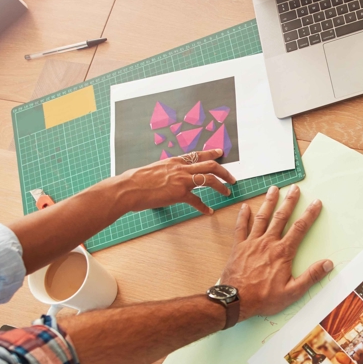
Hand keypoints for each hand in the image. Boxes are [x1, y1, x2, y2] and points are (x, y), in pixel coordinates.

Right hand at [114, 148, 235, 214]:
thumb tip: (170, 174)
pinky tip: (209, 211)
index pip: (198, 154)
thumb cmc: (138, 179)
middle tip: (232, 178)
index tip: (220, 152)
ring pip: (209, 179)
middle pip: (210, 165)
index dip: (211, 153)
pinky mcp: (179, 194)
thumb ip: (167, 170)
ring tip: (227, 192)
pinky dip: (204, 207)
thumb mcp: (156, 168)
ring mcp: (182, 180)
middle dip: (225, 171)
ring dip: (221, 186)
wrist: (130, 187)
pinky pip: (197, 200)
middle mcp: (181, 168)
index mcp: (175, 160)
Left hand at [219, 184, 331, 318]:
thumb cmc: (264, 298)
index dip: (309, 214)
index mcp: (282, 252)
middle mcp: (268, 243)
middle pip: (281, 217)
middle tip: (295, 188)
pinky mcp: (238, 247)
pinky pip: (241, 228)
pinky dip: (243, 216)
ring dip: (269, 202)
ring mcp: (252, 243)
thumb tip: (327, 264)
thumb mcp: (292, 292)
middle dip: (289, 201)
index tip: (316, 203)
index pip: (300, 228)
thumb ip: (311, 276)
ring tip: (274, 189)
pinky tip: (245, 207)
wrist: (235, 301)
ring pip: (262, 218)